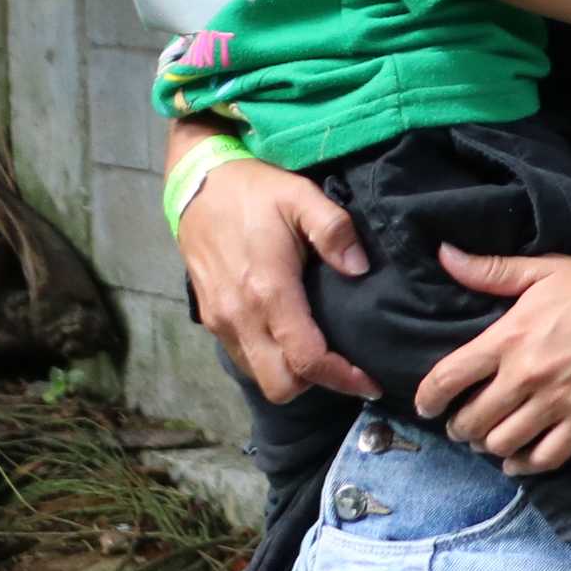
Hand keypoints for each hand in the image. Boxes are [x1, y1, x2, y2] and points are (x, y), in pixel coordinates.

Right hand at [176, 152, 376, 404]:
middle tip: (350, 370)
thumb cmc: (255, 192)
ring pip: (259, 376)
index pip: (306, 359)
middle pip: (280, 384)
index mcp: (268, 291)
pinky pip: (243, 359)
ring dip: (292, 375)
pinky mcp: (210, 319)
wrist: (198, 185)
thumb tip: (360, 267)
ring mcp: (221, 321)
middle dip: (317, 384)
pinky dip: (270, 361)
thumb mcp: (301, 196)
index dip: (342, 377)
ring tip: (326, 356)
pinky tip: (293, 340)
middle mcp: (240, 316)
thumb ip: (335, 230)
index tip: (372, 383)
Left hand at [413, 249, 570, 473]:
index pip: (447, 378)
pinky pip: (544, 457)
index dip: (427, 399)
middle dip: (460, 427)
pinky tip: (518, 461)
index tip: (426, 407)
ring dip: (489, 446)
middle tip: (464, 426)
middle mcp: (526, 375)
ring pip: (502, 443)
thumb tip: (443, 255)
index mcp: (509, 337)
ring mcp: (556, 401)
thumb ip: (492, 270)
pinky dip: (525, 465)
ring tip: (490, 440)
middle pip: (471, 419)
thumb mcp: (547, 271)